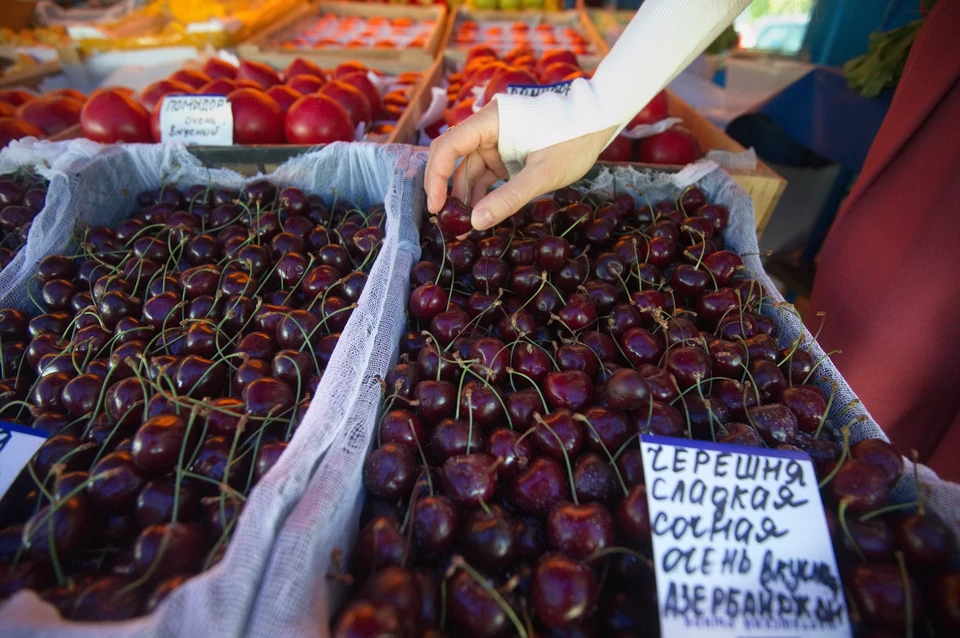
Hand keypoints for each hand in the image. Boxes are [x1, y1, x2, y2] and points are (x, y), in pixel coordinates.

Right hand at [425, 100, 618, 230]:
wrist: (598, 123)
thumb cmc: (574, 140)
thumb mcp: (542, 174)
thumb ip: (509, 198)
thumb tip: (476, 223)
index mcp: (491, 121)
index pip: (448, 146)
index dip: (436, 177)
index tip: (437, 208)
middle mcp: (487, 128)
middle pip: (452, 158)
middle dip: (446, 190)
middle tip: (446, 223)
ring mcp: (495, 142)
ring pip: (468, 171)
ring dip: (465, 198)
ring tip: (464, 230)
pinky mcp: (505, 154)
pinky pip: (485, 175)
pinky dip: (481, 196)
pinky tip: (480, 217)